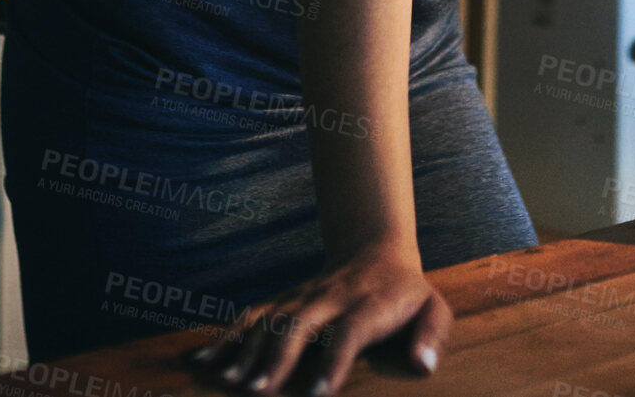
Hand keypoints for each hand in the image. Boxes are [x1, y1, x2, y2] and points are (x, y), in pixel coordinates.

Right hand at [186, 234, 451, 393]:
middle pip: (301, 322)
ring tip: (227, 383)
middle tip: (259, 391)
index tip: (316, 394)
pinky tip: (200, 361)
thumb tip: (422, 365)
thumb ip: (432, 336)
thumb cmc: (408, 296)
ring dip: (247, 349)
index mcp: (370, 303)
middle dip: (279, 356)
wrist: (378, 252)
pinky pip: (251, 316)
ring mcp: (304, 296)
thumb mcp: (434, 309)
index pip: (351, 331)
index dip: (334, 362)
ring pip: (271, 317)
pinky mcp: (284, 300)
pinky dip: (225, 337)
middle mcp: (332, 297)